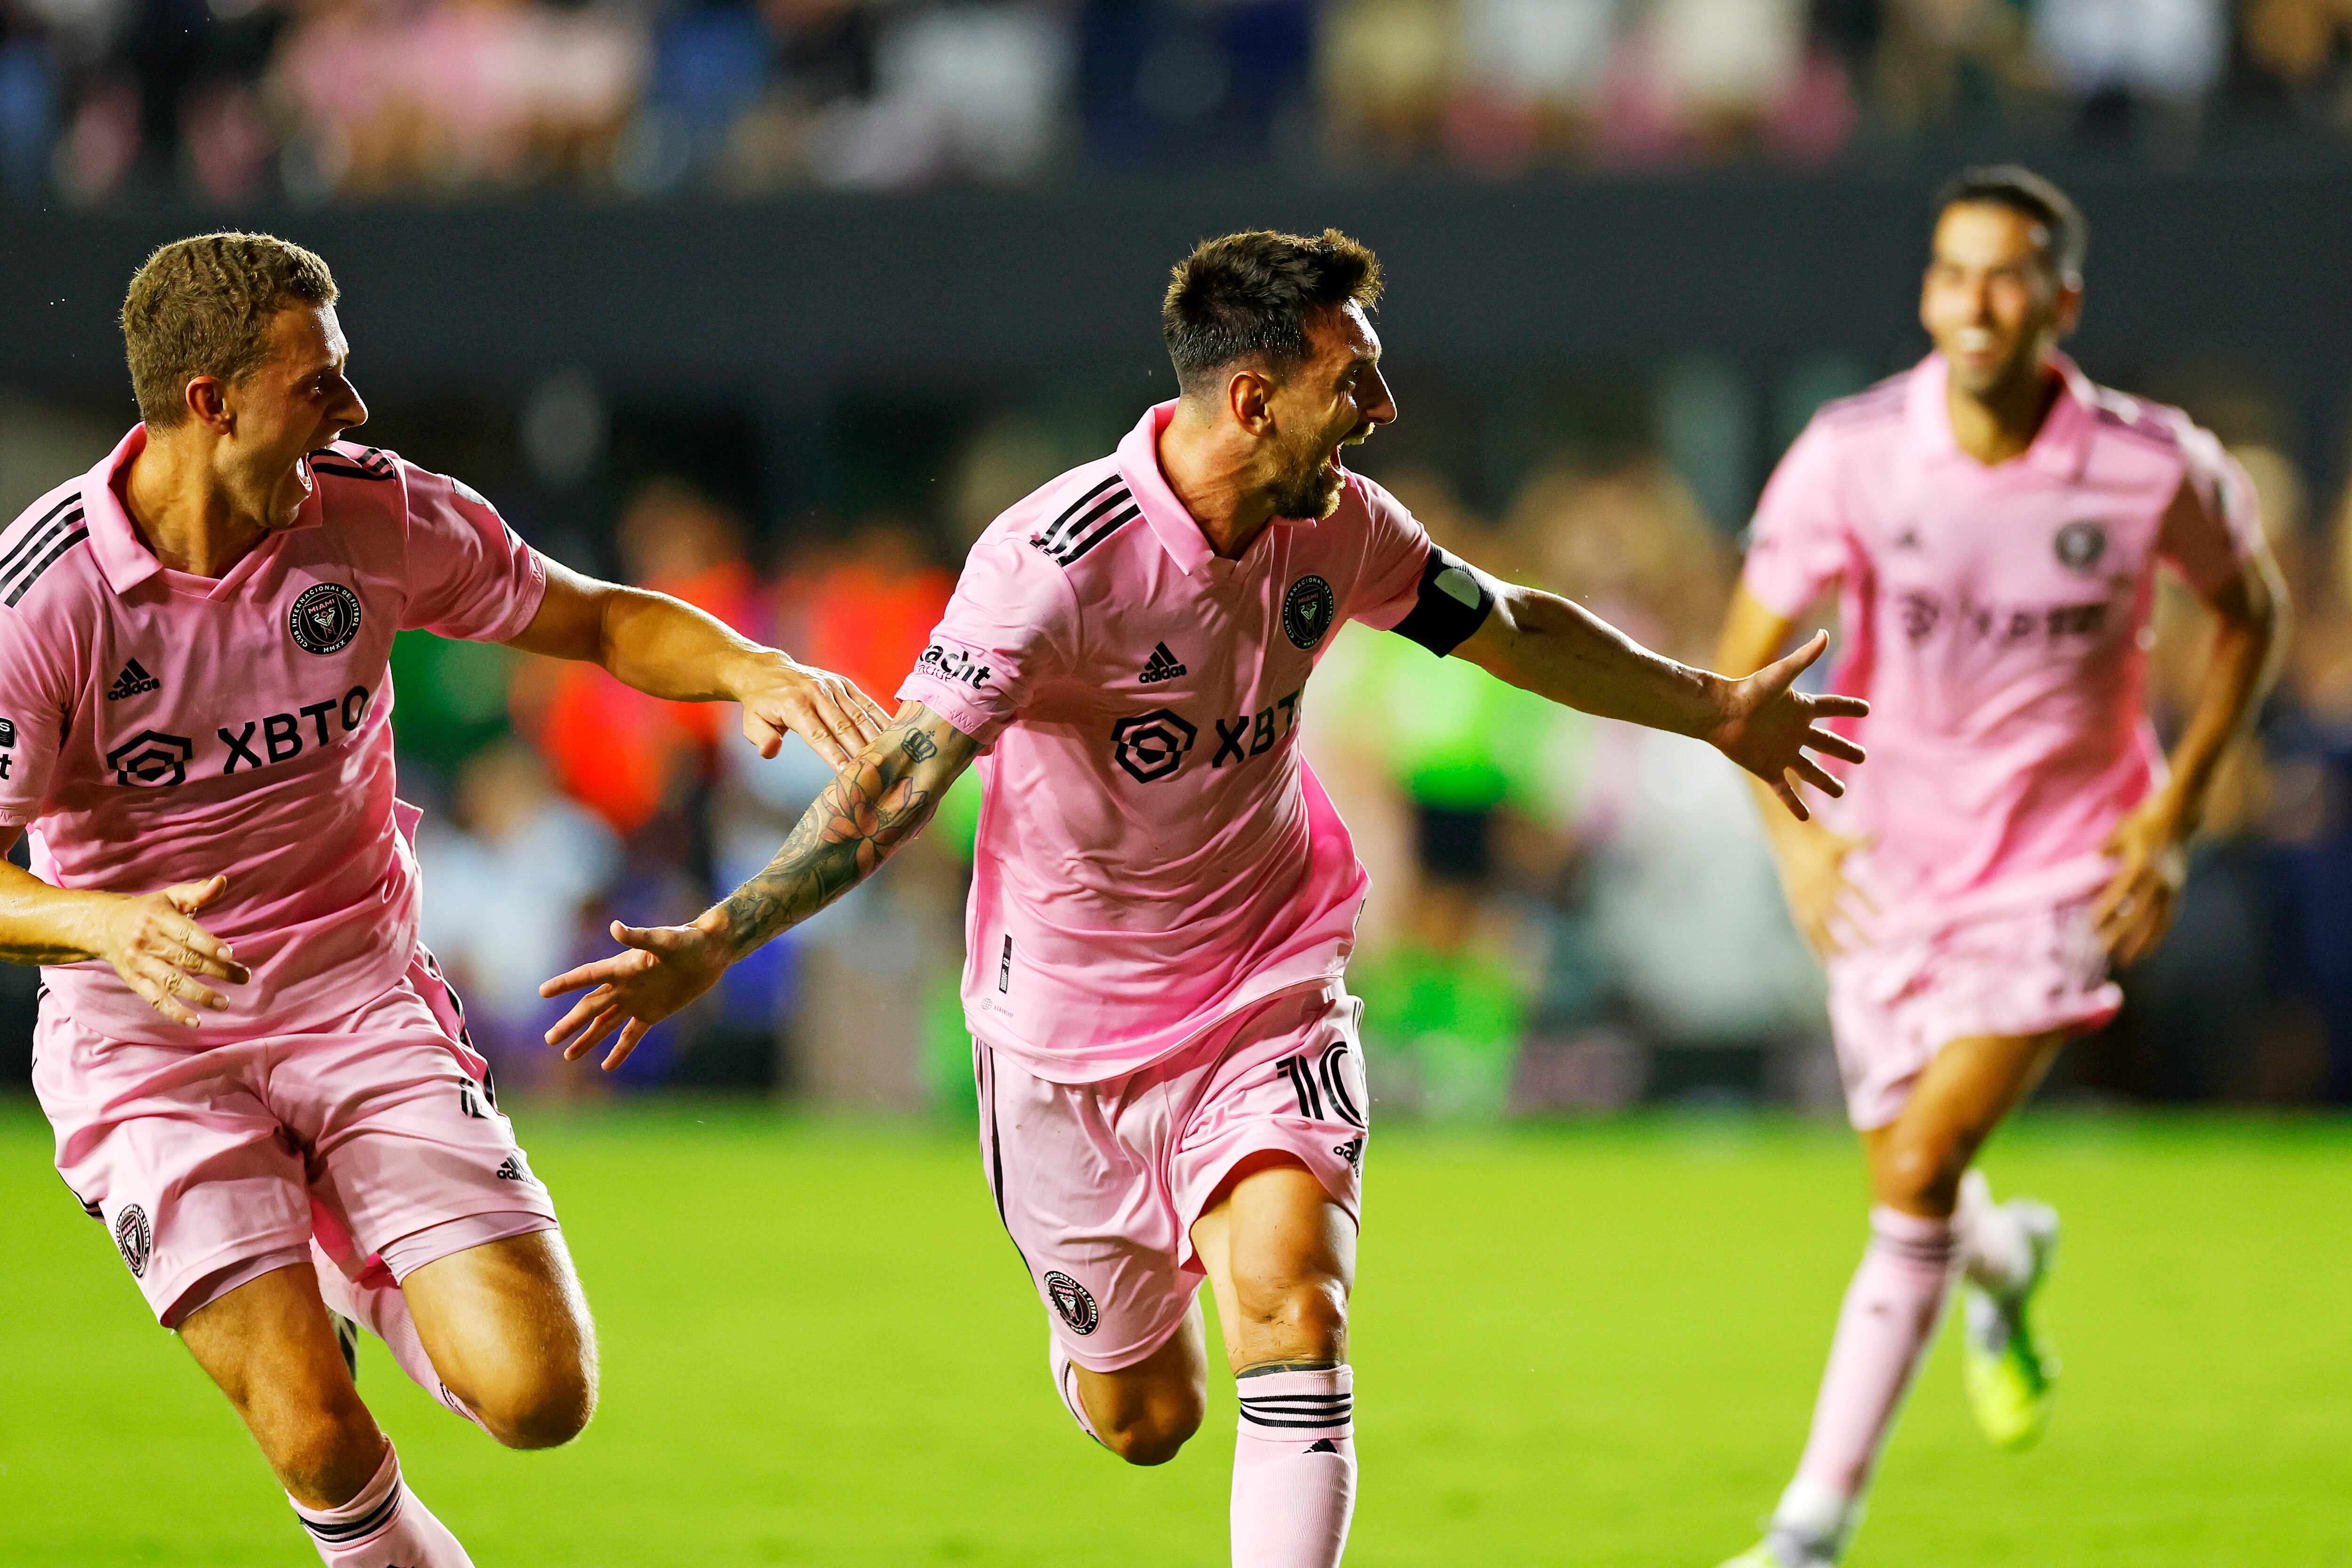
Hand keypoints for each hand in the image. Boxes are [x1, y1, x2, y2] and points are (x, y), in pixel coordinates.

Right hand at [94, 875, 249, 1026]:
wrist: (106, 925)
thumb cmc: (151, 909)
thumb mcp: (172, 897)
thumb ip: (199, 892)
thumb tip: (222, 880)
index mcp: (157, 918)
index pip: (186, 933)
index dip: (208, 944)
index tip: (231, 954)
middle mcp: (145, 941)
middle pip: (184, 959)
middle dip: (216, 970)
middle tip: (244, 977)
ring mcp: (139, 963)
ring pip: (171, 982)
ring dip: (199, 994)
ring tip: (225, 1002)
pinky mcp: (134, 980)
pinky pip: (155, 999)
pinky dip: (174, 1011)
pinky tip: (196, 1021)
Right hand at [540, 916, 731, 1070]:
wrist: (711, 951)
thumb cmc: (689, 940)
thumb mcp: (665, 940)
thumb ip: (639, 937)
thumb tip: (615, 927)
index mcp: (622, 967)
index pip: (588, 976)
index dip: (565, 983)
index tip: (543, 991)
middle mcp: (624, 985)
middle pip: (591, 1007)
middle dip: (570, 1024)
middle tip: (549, 1039)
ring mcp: (636, 1001)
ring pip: (605, 1024)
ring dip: (587, 1039)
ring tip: (568, 1056)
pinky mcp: (652, 1013)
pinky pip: (631, 1036)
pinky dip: (619, 1050)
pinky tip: (606, 1066)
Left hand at [735, 652, 891, 771]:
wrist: (768, 671)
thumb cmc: (762, 705)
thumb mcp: (751, 723)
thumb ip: (762, 739)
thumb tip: (771, 750)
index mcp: (795, 705)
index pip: (819, 735)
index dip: (834, 755)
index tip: (848, 772)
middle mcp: (817, 694)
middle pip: (844, 726)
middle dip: (860, 749)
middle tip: (877, 769)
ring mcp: (832, 687)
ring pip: (859, 714)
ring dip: (875, 736)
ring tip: (891, 754)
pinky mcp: (843, 683)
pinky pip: (865, 701)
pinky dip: (880, 716)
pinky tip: (895, 731)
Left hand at [1705, 631, 1869, 820]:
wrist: (1720, 712)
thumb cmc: (1750, 690)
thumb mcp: (1782, 674)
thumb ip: (1805, 657)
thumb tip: (1825, 633)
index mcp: (1800, 708)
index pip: (1832, 707)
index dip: (1849, 707)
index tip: (1867, 709)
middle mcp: (1794, 731)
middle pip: (1827, 743)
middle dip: (1845, 750)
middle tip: (1862, 758)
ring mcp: (1782, 751)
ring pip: (1810, 771)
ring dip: (1825, 782)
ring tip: (1841, 794)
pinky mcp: (1767, 768)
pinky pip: (1784, 790)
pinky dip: (1794, 804)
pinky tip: (1806, 817)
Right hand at [1771, 823, 1873, 956]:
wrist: (1787, 838)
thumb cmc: (1819, 839)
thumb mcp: (1837, 839)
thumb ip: (1858, 841)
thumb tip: (1879, 834)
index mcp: (1827, 872)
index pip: (1852, 890)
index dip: (1869, 902)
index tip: (1886, 917)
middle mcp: (1815, 889)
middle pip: (1838, 914)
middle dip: (1856, 930)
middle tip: (1875, 947)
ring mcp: (1803, 900)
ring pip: (1819, 926)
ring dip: (1834, 944)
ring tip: (1848, 961)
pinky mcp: (1796, 906)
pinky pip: (1805, 930)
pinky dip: (1814, 946)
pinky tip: (1824, 963)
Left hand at [2093, 795, 2189, 966]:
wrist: (2177, 816)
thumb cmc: (2142, 822)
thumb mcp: (2118, 832)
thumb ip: (2104, 851)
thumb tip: (2089, 865)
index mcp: (2141, 863)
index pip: (2121, 892)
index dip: (2107, 909)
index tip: (2091, 925)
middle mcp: (2159, 878)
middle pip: (2138, 912)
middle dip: (2120, 933)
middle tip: (2101, 950)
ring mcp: (2171, 885)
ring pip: (2157, 920)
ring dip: (2142, 942)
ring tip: (2127, 961)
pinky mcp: (2178, 889)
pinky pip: (2168, 917)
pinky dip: (2158, 935)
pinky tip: (2147, 950)